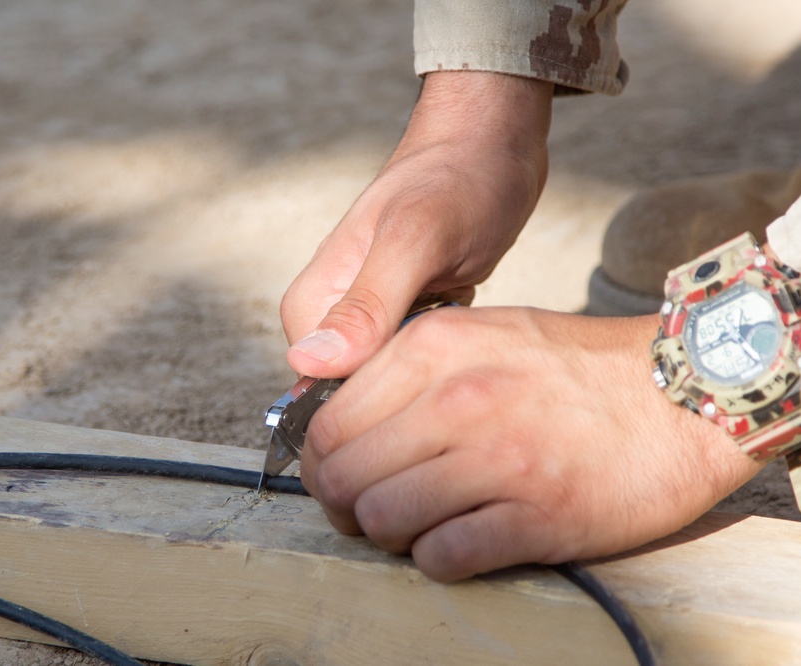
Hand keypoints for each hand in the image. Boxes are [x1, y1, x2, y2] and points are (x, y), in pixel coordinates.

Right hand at [281, 72, 552, 378]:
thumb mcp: (416, 239)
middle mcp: (334, 313)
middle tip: (453, 346)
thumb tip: (309, 364)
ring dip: (430, 371)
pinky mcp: (405, 316)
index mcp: (313, 301)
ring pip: (389, 379)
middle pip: (356, 390)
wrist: (491, 142)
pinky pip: (416, 362)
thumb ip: (366, 303)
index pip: (320, 389)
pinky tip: (468, 330)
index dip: (371, 399)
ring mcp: (370, 315)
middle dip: (407, 385)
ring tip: (463, 333)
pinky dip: (445, 356)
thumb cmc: (456, 177)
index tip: (422, 377)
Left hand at [300, 307, 762, 581]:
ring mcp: (498, 458)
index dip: (321, 461)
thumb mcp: (481, 334)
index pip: (326, 422)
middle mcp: (457, 399)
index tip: (342, 475)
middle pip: (342, 476)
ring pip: (381, 520)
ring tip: (422, 524)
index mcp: (434, 348)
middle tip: (373, 509)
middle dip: (344, 505)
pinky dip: (438, 560)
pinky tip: (463, 541)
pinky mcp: (538, 516)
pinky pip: (442, 557)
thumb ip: (407, 370)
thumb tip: (339, 421)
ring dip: (390, 535)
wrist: (684, 392)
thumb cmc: (574, 367)